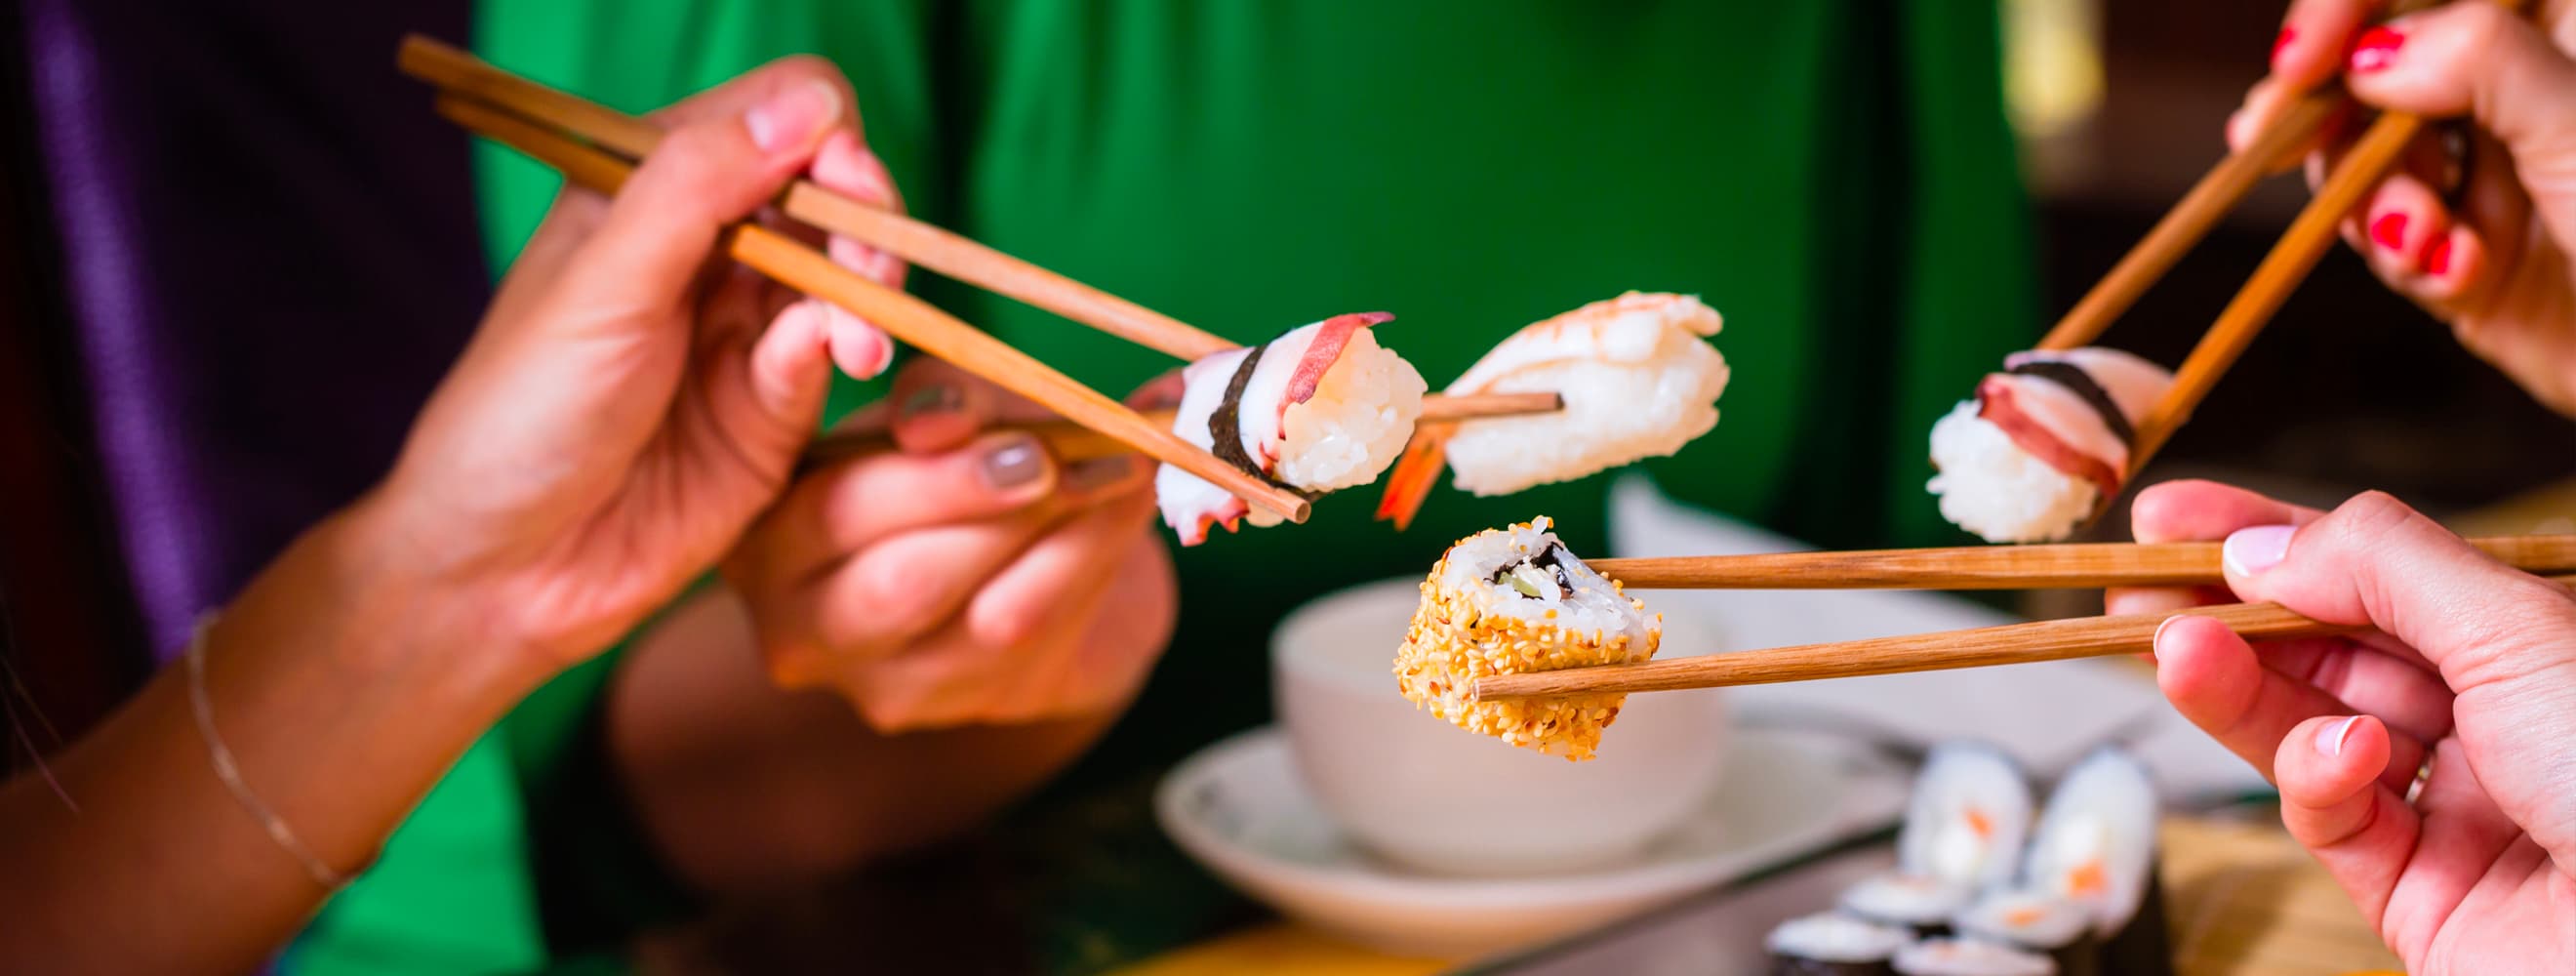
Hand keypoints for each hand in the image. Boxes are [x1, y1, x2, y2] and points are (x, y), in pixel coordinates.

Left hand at [368, 57, 906, 663]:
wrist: (507, 571)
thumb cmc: (522, 415)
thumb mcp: (604, 283)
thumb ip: (700, 185)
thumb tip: (812, 104)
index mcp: (651, 190)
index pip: (775, 115)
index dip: (822, 136)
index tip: (839, 183)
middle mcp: (708, 248)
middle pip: (833, 189)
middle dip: (866, 220)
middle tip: (868, 274)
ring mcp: (746, 328)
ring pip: (852, 272)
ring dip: (871, 293)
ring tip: (859, 342)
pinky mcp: (776, 408)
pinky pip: (834, 354)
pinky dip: (845, 350)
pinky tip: (837, 366)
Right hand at [723, 360, 1176, 730]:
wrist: (1035, 558)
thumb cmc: (968, 465)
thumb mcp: (948, 410)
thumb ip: (943, 401)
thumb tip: (938, 420)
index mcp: (768, 529)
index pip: (831, 506)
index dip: (928, 471)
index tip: (1007, 429)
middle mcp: (797, 620)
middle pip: (900, 579)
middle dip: (991, 509)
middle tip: (1062, 455)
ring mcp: (874, 680)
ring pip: (979, 618)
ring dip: (1064, 536)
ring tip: (1119, 470)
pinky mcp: (955, 706)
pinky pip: (1035, 636)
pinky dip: (1090, 563)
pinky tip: (1123, 514)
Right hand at [2112, 480, 2575, 972]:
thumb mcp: (2516, 630)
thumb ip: (2381, 569)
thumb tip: (2267, 543)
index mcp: (2527, 644)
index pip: (2376, 571)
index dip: (2271, 535)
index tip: (2171, 518)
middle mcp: (2492, 722)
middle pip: (2328, 649)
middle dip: (2230, 614)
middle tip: (2136, 591)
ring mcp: (2452, 810)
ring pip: (2310, 729)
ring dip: (2238, 687)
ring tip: (2175, 651)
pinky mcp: (2416, 895)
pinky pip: (2334, 821)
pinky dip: (2316, 781)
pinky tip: (2338, 757)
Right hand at [2234, 0, 2575, 413]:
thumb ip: (2479, 62)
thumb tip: (2374, 54)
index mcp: (2559, 33)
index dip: (2350, 9)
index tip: (2305, 59)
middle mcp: (2516, 94)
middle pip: (2373, 71)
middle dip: (2330, 114)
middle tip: (2269, 136)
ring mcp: (2488, 174)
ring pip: (2363, 160)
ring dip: (2372, 201)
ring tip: (2426, 242)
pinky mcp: (2463, 254)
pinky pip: (2388, 240)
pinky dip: (2404, 257)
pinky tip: (2453, 273)